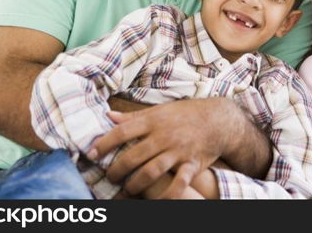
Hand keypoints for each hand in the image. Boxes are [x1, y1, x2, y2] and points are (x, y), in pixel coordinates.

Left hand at [89, 98, 233, 197]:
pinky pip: (179, 183)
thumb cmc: (186, 114)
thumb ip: (133, 116)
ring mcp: (178, 151)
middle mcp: (164, 136)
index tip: (92, 153)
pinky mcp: (192, 164)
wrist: (219, 119)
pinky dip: (169, 195)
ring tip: (128, 190)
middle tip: (109, 178)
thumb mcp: (159, 110)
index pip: (123, 132)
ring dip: (136, 184)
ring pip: (152, 171)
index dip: (104, 143)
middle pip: (134, 156)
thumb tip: (108, 116)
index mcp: (154, 121)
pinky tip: (157, 202)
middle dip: (117, 170)